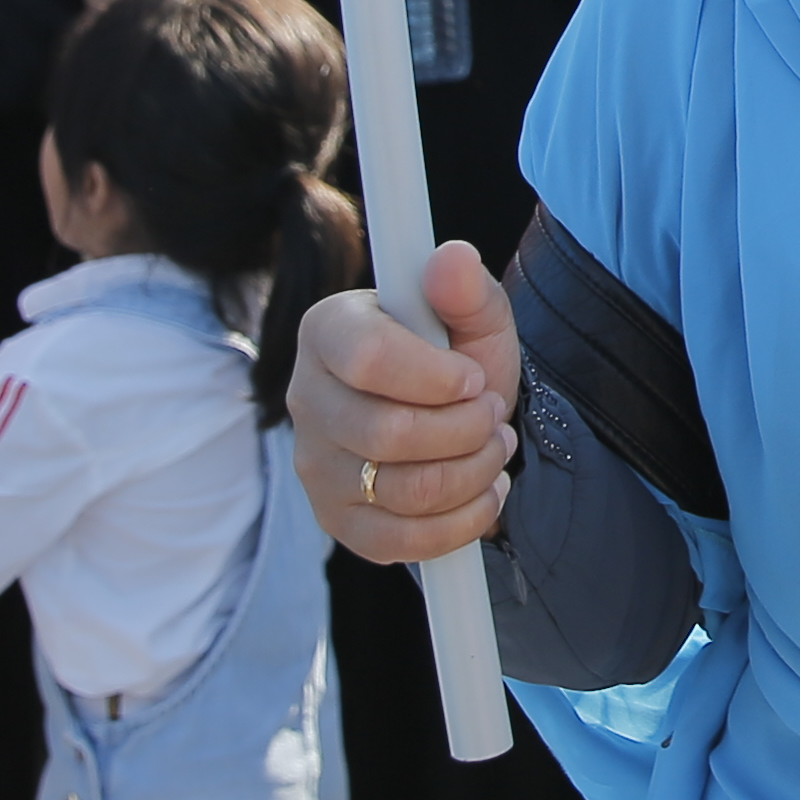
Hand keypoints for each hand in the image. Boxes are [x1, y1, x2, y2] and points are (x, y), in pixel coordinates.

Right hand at [293, 235, 517, 564]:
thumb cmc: (457, 360)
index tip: (473, 379)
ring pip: (404, 490)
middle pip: (389, 433)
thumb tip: (453, 258)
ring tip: (492, 447)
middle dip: (467, 429)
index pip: (367, 359)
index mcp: (328, 331)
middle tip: (493, 414)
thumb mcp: (475, 318)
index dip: (435, 377)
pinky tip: (483, 491)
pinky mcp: (336, 521)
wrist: (456, 420)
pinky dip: (464, 521)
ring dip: (474, 472)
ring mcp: (315, 466)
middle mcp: (306, 398)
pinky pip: (402, 542)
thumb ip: (467, 290)